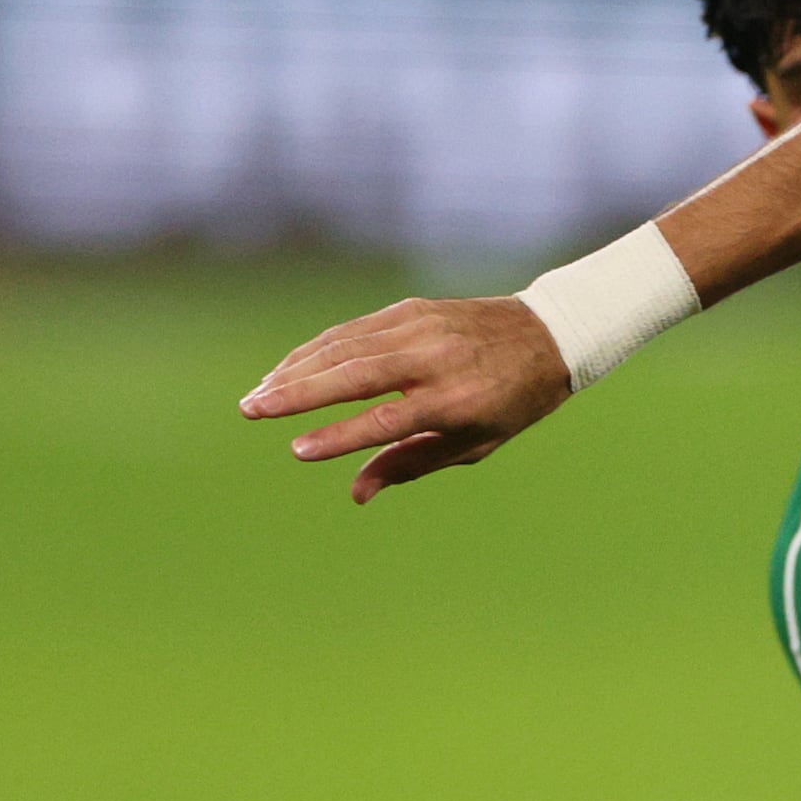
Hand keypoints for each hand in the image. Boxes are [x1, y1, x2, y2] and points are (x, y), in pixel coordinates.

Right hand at [239, 297, 571, 502]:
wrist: (550, 334)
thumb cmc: (512, 402)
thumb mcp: (476, 443)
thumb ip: (412, 464)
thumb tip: (357, 492)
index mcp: (456, 400)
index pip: (387, 421)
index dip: (341, 436)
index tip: (298, 450)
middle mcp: (435, 359)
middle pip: (354, 376)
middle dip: (297, 394)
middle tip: (251, 411)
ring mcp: (421, 327)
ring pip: (344, 348)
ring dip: (295, 371)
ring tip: (258, 397)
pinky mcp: (410, 308)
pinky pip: (353, 330)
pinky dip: (316, 349)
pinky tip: (288, 368)